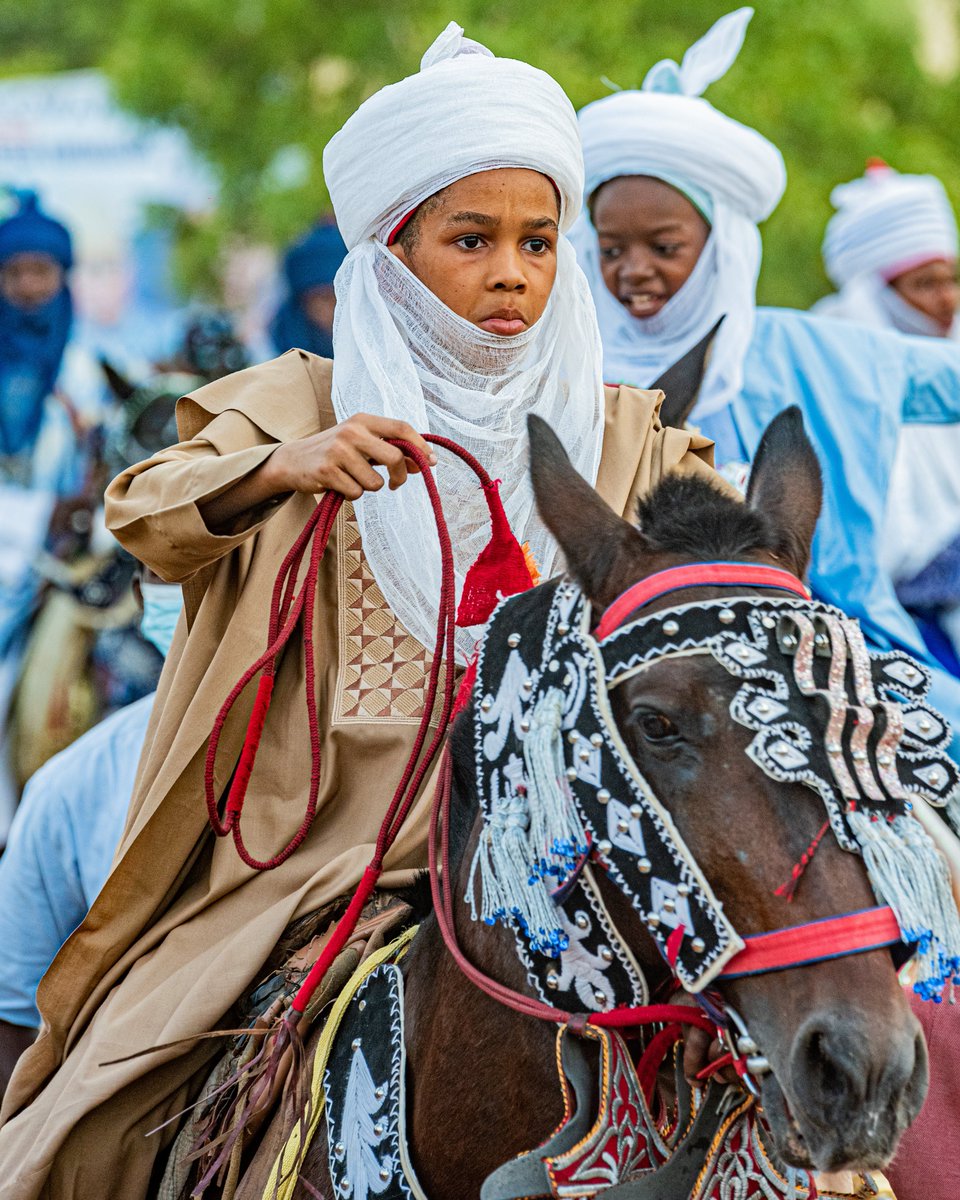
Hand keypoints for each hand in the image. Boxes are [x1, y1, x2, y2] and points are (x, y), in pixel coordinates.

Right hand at [265, 415, 436, 500]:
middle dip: (400, 476)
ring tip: (353, 479)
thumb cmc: (336, 453)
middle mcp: (351, 431)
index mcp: (363, 420)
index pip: (401, 427)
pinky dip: (352, 495)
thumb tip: (423, 463)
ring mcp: (338, 451)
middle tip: (395, 484)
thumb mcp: (362, 445)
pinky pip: (356, 493)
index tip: (431, 462)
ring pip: (375, 482)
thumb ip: (390, 451)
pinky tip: (339, 485)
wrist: (293, 460)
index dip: (420, 446)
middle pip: (395, 457)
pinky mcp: (327, 471)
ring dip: (369, 487)